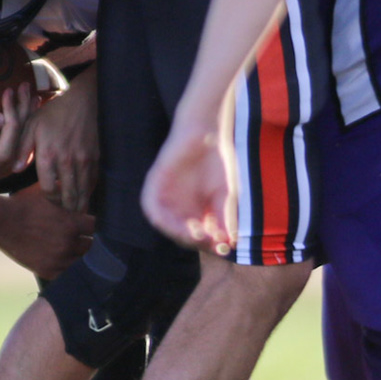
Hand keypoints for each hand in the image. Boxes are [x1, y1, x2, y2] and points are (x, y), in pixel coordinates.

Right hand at [0, 85, 35, 184]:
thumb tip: (1, 116)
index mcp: (3, 153)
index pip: (13, 125)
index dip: (11, 106)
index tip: (8, 89)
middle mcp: (12, 155)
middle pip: (23, 126)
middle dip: (24, 104)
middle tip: (26, 84)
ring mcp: (12, 156)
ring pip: (24, 130)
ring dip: (28, 112)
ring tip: (34, 96)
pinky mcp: (8, 155)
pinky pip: (20, 135)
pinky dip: (25, 122)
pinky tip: (28, 113)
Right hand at [0, 191, 94, 280]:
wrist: (1, 223)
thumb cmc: (25, 206)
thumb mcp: (51, 198)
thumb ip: (70, 202)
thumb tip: (84, 202)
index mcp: (72, 224)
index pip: (94, 227)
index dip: (88, 224)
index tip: (84, 224)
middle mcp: (68, 243)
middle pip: (90, 245)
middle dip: (85, 239)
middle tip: (77, 237)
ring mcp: (58, 259)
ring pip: (81, 261)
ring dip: (77, 255)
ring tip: (70, 249)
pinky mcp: (48, 271)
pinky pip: (68, 273)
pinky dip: (67, 268)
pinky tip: (63, 260)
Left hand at [21, 70, 98, 212]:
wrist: (85, 101)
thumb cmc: (55, 112)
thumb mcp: (32, 125)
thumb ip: (22, 148)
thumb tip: (15, 169)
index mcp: (48, 154)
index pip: (49, 188)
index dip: (49, 199)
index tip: (49, 200)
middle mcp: (67, 161)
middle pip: (68, 195)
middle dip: (66, 206)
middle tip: (65, 212)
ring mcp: (83, 160)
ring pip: (83, 191)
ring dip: (79, 203)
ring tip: (76, 210)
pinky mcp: (96, 157)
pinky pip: (93, 180)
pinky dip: (89, 191)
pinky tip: (86, 194)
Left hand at [142, 122, 236, 254]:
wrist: (207, 132)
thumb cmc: (217, 162)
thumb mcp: (224, 195)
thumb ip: (224, 217)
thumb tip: (228, 243)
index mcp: (193, 211)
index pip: (198, 237)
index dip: (209, 245)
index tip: (224, 248)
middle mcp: (177, 208)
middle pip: (182, 234)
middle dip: (197, 241)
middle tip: (212, 243)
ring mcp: (164, 197)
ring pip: (166, 225)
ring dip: (181, 234)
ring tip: (199, 236)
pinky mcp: (154, 185)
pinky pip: (152, 209)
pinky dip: (163, 220)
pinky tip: (179, 225)